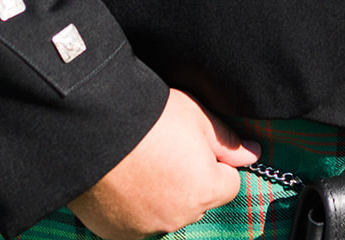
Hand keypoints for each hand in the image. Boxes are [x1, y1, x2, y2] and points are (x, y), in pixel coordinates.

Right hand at [68, 89, 259, 239]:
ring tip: (138, 161)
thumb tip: (252, 155)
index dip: (214, 161)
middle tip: (163, 148)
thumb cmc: (148, 117)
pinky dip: (132, 206)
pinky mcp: (117, 234)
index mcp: (204, 191)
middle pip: (196, 200)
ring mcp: (145, 229)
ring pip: (165, 212)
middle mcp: (178, 218)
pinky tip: (121, 179)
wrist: (92, 129)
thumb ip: (227, 141)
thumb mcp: (196, 116)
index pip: (228, 184)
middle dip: (187, 180)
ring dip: (160, 195)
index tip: (194, 143)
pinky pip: (135, 222)